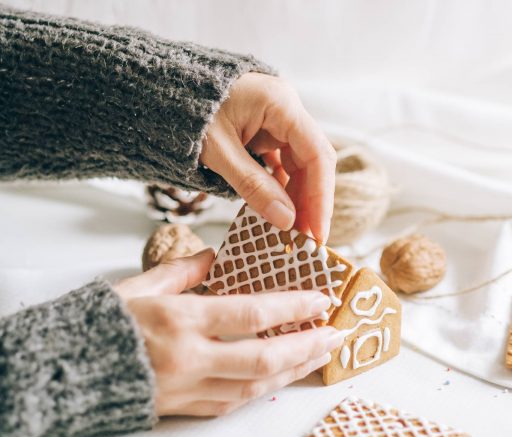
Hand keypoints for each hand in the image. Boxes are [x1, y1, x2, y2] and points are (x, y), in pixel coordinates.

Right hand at [114, 249, 342, 416]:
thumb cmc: (101, 322)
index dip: (293, 307)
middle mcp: (189, 358)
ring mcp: (187, 389)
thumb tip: (217, 257)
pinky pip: (232, 404)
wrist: (63, 371)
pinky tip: (280, 378)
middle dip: (308, 347)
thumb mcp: (141, 285)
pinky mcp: (182, 408)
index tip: (323, 299)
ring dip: (292, 372)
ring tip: (320, 357)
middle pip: (264, 359)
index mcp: (180, 321)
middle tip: (337, 336)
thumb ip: (184, 270)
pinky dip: (261, 390)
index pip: (252, 315)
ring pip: (254, 388)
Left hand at [200, 72, 335, 242]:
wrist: (162, 92)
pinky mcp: (265, 133)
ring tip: (292, 232)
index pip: (317, 154)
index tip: (318, 232)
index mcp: (280, 104)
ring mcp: (277, 121)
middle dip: (311, 202)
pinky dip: (281, 189)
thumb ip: (253, 185)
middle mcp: (286, 110)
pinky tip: (278, 211)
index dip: (321, 197)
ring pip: (300, 166)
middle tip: (307, 240)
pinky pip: (282, 164)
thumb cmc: (185, 112)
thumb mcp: (218, 152)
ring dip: (297, 199)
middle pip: (313, 162)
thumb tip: (286, 220)